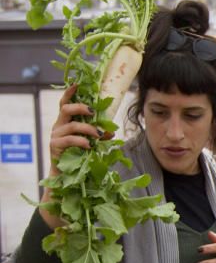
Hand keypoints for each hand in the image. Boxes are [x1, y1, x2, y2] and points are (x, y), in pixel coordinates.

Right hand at [40, 86, 100, 228]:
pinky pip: (69, 140)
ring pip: (71, 125)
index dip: (70, 92)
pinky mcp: (54, 147)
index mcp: (67, 122)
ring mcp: (55, 136)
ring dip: (88, 128)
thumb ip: (100, 135)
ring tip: (99, 135)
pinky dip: (81, 141)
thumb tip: (113, 129)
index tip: (78, 84)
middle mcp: (59, 126)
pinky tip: (90, 146)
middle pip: (66, 109)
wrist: (66, 179)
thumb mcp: (92, 144)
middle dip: (81, 108)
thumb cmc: (80, 159)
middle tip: (94, 112)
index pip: (65, 103)